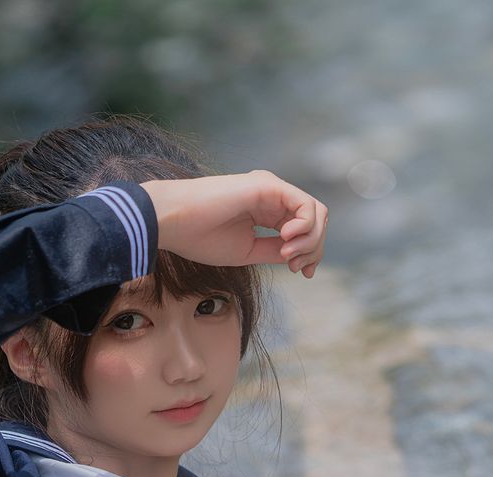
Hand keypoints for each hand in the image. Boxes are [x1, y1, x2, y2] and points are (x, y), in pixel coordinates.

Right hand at [139, 171, 327, 277]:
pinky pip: (305, 205)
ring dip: (310, 240)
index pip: (305, 229)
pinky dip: (304, 227)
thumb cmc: (202, 238)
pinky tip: (286, 240)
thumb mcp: (248, 252)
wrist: (176, 223)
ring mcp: (272, 189)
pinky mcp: (269, 186)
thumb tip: (300, 258)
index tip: (303, 273)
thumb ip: (275, 251)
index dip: (312, 253)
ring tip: (288, 256)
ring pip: (316, 212)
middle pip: (317, 220)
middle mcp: (273, 197)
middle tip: (296, 267)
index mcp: (268, 212)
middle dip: (314, 248)